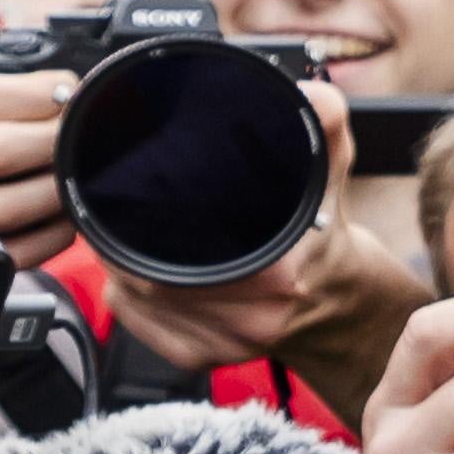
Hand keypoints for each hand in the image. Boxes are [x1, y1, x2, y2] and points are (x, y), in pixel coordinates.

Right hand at [0, 55, 72, 262]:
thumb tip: (31, 69)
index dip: (44, 94)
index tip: (72, 91)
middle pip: (2, 150)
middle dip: (58, 141)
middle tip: (86, 132)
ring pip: (6, 205)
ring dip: (57, 191)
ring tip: (78, 174)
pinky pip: (2, 250)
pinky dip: (44, 237)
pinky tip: (59, 219)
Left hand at [94, 74, 415, 414]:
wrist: (341, 301)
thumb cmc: (326, 236)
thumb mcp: (331, 173)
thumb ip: (325, 127)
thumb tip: (316, 95)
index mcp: (276, 277)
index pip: (173, 258)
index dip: (135, 229)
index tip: (124, 198)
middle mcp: (251, 319)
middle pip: (147, 280)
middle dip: (120, 242)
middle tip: (113, 209)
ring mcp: (226, 344)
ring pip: (139, 304)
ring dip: (118, 269)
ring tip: (117, 235)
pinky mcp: (205, 358)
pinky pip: (141, 328)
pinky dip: (126, 299)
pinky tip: (129, 276)